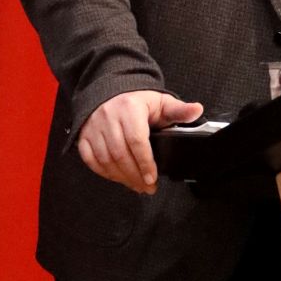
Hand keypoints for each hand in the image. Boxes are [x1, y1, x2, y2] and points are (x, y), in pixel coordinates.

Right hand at [77, 89, 202, 193]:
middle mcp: (108, 117)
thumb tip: (197, 110)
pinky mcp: (83, 135)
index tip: (152, 178)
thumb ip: (178, 110)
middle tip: (148, 187)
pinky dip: (104, 173)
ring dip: (122, 177)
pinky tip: (119, 178)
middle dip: (135, 175)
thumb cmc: (137, 101)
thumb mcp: (160, 102)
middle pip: (120, 153)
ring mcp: (93, 127)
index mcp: (130, 108)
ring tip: (137, 186)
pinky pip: (90, 159)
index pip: (136, 140)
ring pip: (105, 159)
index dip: (145, 163)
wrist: (110, 92)